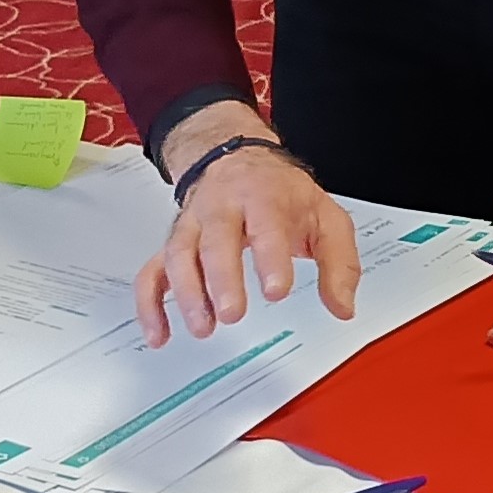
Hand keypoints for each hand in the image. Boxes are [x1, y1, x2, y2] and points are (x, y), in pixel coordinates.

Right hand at [143, 103, 355, 346]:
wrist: (237, 157)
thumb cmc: (282, 194)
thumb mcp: (326, 218)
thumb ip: (339, 264)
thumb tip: (342, 308)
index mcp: (263, 198)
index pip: (266, 227)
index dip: (270, 259)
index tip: (276, 291)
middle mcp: (222, 209)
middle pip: (214, 240)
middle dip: (220, 278)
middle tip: (231, 313)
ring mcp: (193, 225)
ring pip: (179, 255)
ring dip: (186, 293)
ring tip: (203, 327)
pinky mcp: (174, 244)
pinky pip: (153, 272)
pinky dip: (150, 304)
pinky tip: (159, 335)